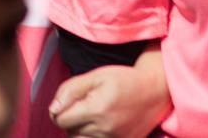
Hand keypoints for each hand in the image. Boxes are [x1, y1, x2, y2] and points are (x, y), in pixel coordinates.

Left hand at [49, 52, 170, 137]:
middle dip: (69, 120)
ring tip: (90, 116)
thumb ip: (70, 90)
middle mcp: (105, 129)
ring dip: (79, 131)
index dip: (58, 110)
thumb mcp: (95, 76)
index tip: (67, 102)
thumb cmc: (123, 80)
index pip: (60, 120)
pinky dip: (92, 136)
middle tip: (82, 106)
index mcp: (96, 109)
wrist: (154, 92)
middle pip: (69, 132)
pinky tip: (99, 125)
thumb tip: (53, 108)